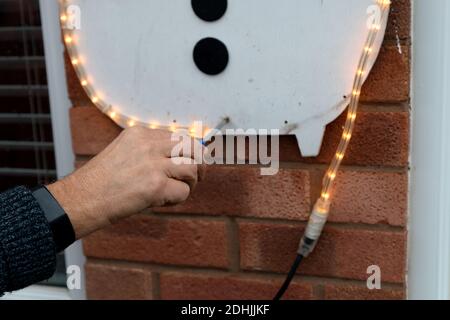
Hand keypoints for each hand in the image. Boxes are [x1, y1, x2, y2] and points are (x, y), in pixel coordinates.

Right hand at [47, 126, 204, 238]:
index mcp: (141, 133)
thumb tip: (182, 156)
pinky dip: (178, 199)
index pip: (180, 136)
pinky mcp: (155, 186)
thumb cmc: (102, 181)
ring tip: (176, 190)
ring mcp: (153, 165)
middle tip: (199, 175)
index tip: (193, 160)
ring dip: (190, 182)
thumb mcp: (125, 152)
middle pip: (193, 147)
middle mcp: (148, 145)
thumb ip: (151, 150)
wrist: (81, 199)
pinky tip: (163, 201)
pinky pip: (184, 191)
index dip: (191, 150)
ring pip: (193, 168)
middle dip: (201, 162)